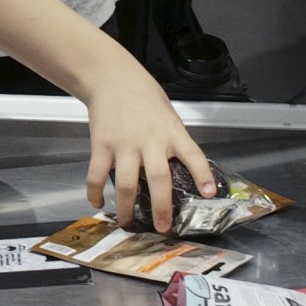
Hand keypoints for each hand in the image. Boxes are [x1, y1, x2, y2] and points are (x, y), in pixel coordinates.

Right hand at [81, 61, 212, 234]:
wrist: (111, 77)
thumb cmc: (143, 96)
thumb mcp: (168, 116)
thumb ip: (173, 141)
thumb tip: (179, 170)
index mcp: (172, 132)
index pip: (193, 155)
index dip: (203, 175)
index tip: (210, 194)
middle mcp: (150, 141)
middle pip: (159, 179)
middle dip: (162, 208)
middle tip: (162, 227)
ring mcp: (125, 144)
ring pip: (127, 184)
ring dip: (127, 208)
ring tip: (128, 222)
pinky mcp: (102, 145)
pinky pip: (97, 175)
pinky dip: (95, 193)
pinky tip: (98, 203)